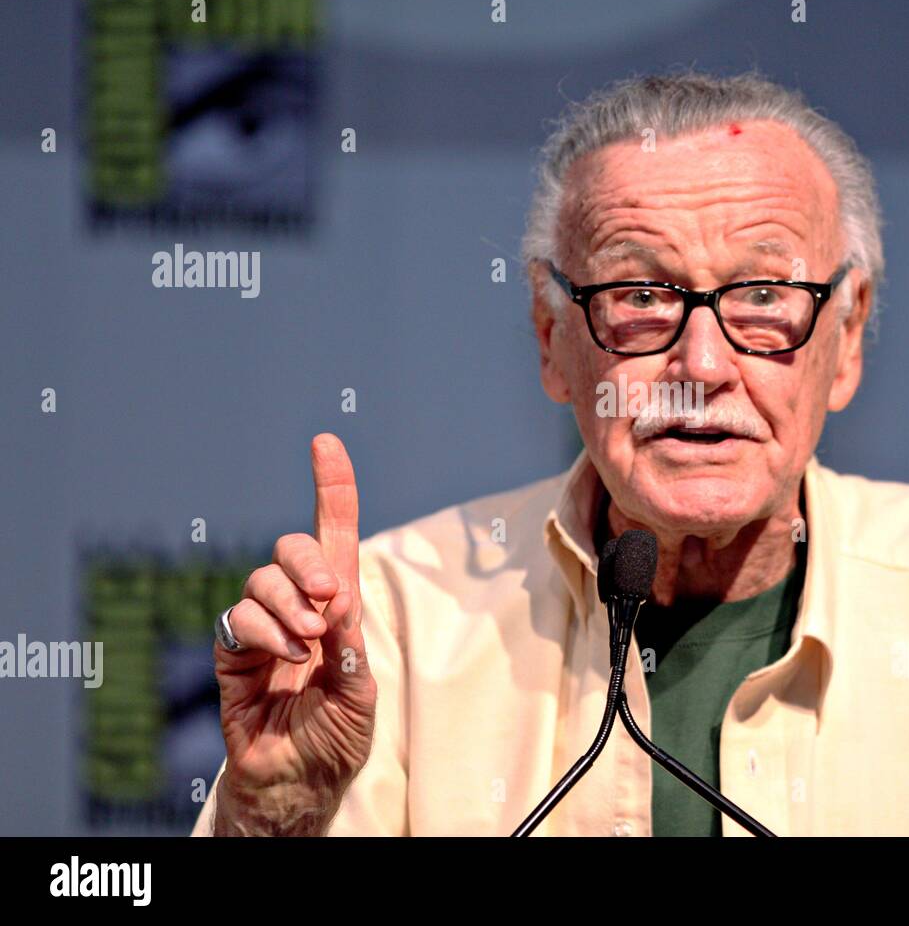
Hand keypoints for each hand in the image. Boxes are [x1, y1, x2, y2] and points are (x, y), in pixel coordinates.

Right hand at [211, 433, 377, 834]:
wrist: (295, 784)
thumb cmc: (334, 739)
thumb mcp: (361, 694)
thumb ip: (350, 648)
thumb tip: (336, 601)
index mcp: (339, 608)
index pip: (336, 535)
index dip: (331, 488)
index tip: (325, 441)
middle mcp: (299, 607)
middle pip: (294, 547)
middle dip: (308, 560)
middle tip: (327, 597)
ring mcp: (263, 627)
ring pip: (263, 579)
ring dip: (288, 603)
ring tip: (308, 640)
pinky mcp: (231, 652)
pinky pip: (238, 618)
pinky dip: (264, 631)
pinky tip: (286, 656)